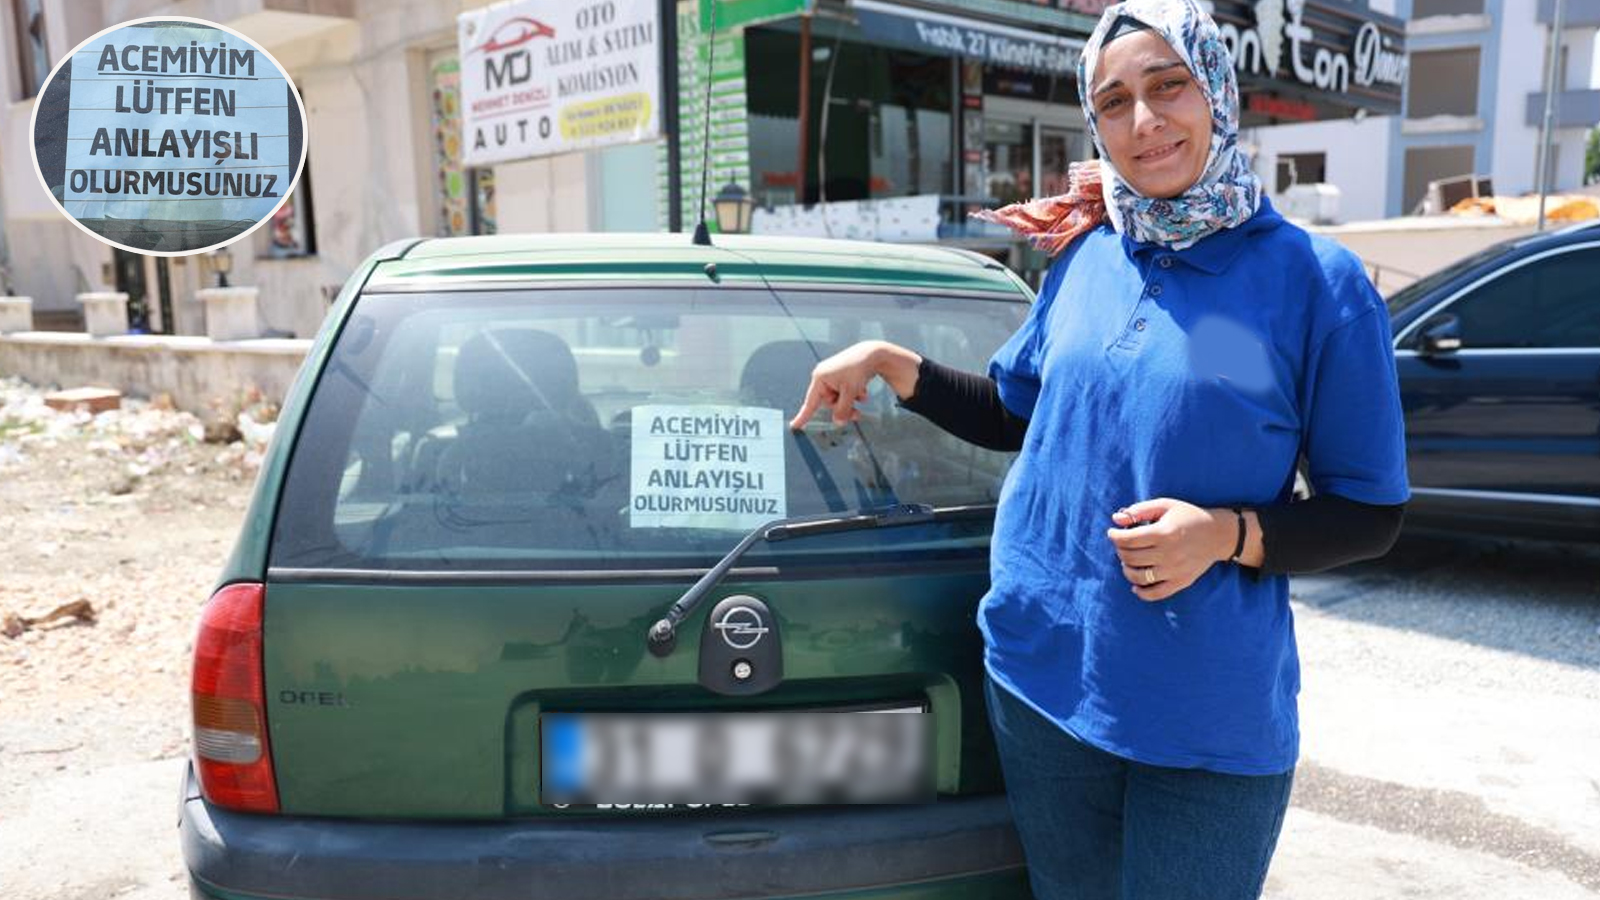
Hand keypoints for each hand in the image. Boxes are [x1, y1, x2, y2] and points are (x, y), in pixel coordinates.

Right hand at [789, 341, 919, 429]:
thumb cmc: (858, 369)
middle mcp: (823, 376)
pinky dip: (853, 393)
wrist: (873, 353)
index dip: (803, 416)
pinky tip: (862, 390)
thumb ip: (843, 410)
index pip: (810, 402)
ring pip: (838, 398)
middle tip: (856, 414)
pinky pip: (844, 391)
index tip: (794, 426)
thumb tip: (838, 422)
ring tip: (861, 396)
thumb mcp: (850, 393)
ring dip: (850, 400)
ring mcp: (832, 375)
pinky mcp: (842, 375)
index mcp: (820, 378)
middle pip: (829, 402)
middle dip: (843, 408)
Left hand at [1105, 498, 1232, 601]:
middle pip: (1130, 558)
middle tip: (1122, 544)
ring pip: (1138, 577)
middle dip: (1120, 550)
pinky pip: (1155, 594)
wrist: (1218, 534)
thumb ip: (1139, 511)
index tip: (1112, 532)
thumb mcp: (1165, 505)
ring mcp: (1175, 570)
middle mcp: (1169, 554)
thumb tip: (1116, 520)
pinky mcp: (1181, 582)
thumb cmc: (1188, 516)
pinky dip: (1141, 592)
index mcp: (1164, 533)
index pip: (1128, 540)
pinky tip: (1135, 584)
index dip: (1114, 536)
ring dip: (1126, 569)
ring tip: (1128, 560)